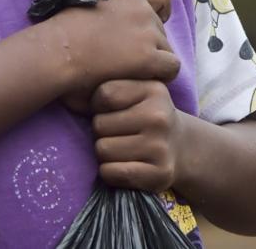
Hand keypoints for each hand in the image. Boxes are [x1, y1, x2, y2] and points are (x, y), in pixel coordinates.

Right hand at [44, 0, 180, 113]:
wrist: (56, 52)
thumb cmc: (60, 32)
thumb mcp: (85, 2)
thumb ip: (106, 7)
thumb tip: (110, 18)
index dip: (159, 10)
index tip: (145, 23)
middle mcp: (141, 8)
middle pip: (161, 27)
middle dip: (149, 41)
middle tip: (128, 56)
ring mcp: (147, 32)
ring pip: (166, 48)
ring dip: (153, 58)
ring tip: (131, 71)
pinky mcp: (149, 57)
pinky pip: (171, 67)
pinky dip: (161, 74)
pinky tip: (142, 79)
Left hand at [90, 79, 180, 193]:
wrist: (182, 147)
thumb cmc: (146, 115)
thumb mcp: (136, 89)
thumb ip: (111, 80)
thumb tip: (73, 89)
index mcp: (153, 90)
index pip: (104, 94)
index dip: (99, 105)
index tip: (113, 110)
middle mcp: (159, 117)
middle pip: (99, 124)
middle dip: (102, 131)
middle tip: (119, 133)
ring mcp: (160, 147)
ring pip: (102, 150)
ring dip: (105, 153)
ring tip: (122, 149)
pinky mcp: (159, 174)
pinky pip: (111, 172)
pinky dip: (109, 172)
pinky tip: (123, 167)